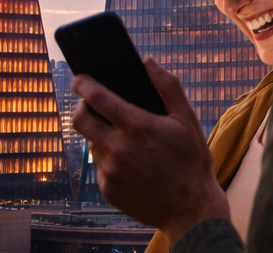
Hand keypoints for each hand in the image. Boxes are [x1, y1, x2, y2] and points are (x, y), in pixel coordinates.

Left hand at [73, 56, 229, 241]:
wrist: (191, 210)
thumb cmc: (192, 161)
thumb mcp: (187, 119)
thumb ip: (168, 86)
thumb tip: (148, 62)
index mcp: (137, 126)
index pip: (96, 97)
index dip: (83, 84)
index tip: (80, 78)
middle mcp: (118, 148)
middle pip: (80, 120)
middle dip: (82, 107)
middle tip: (92, 105)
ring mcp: (111, 171)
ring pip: (92, 143)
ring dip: (101, 136)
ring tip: (124, 139)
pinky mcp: (108, 190)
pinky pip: (100, 167)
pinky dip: (110, 160)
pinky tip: (131, 164)